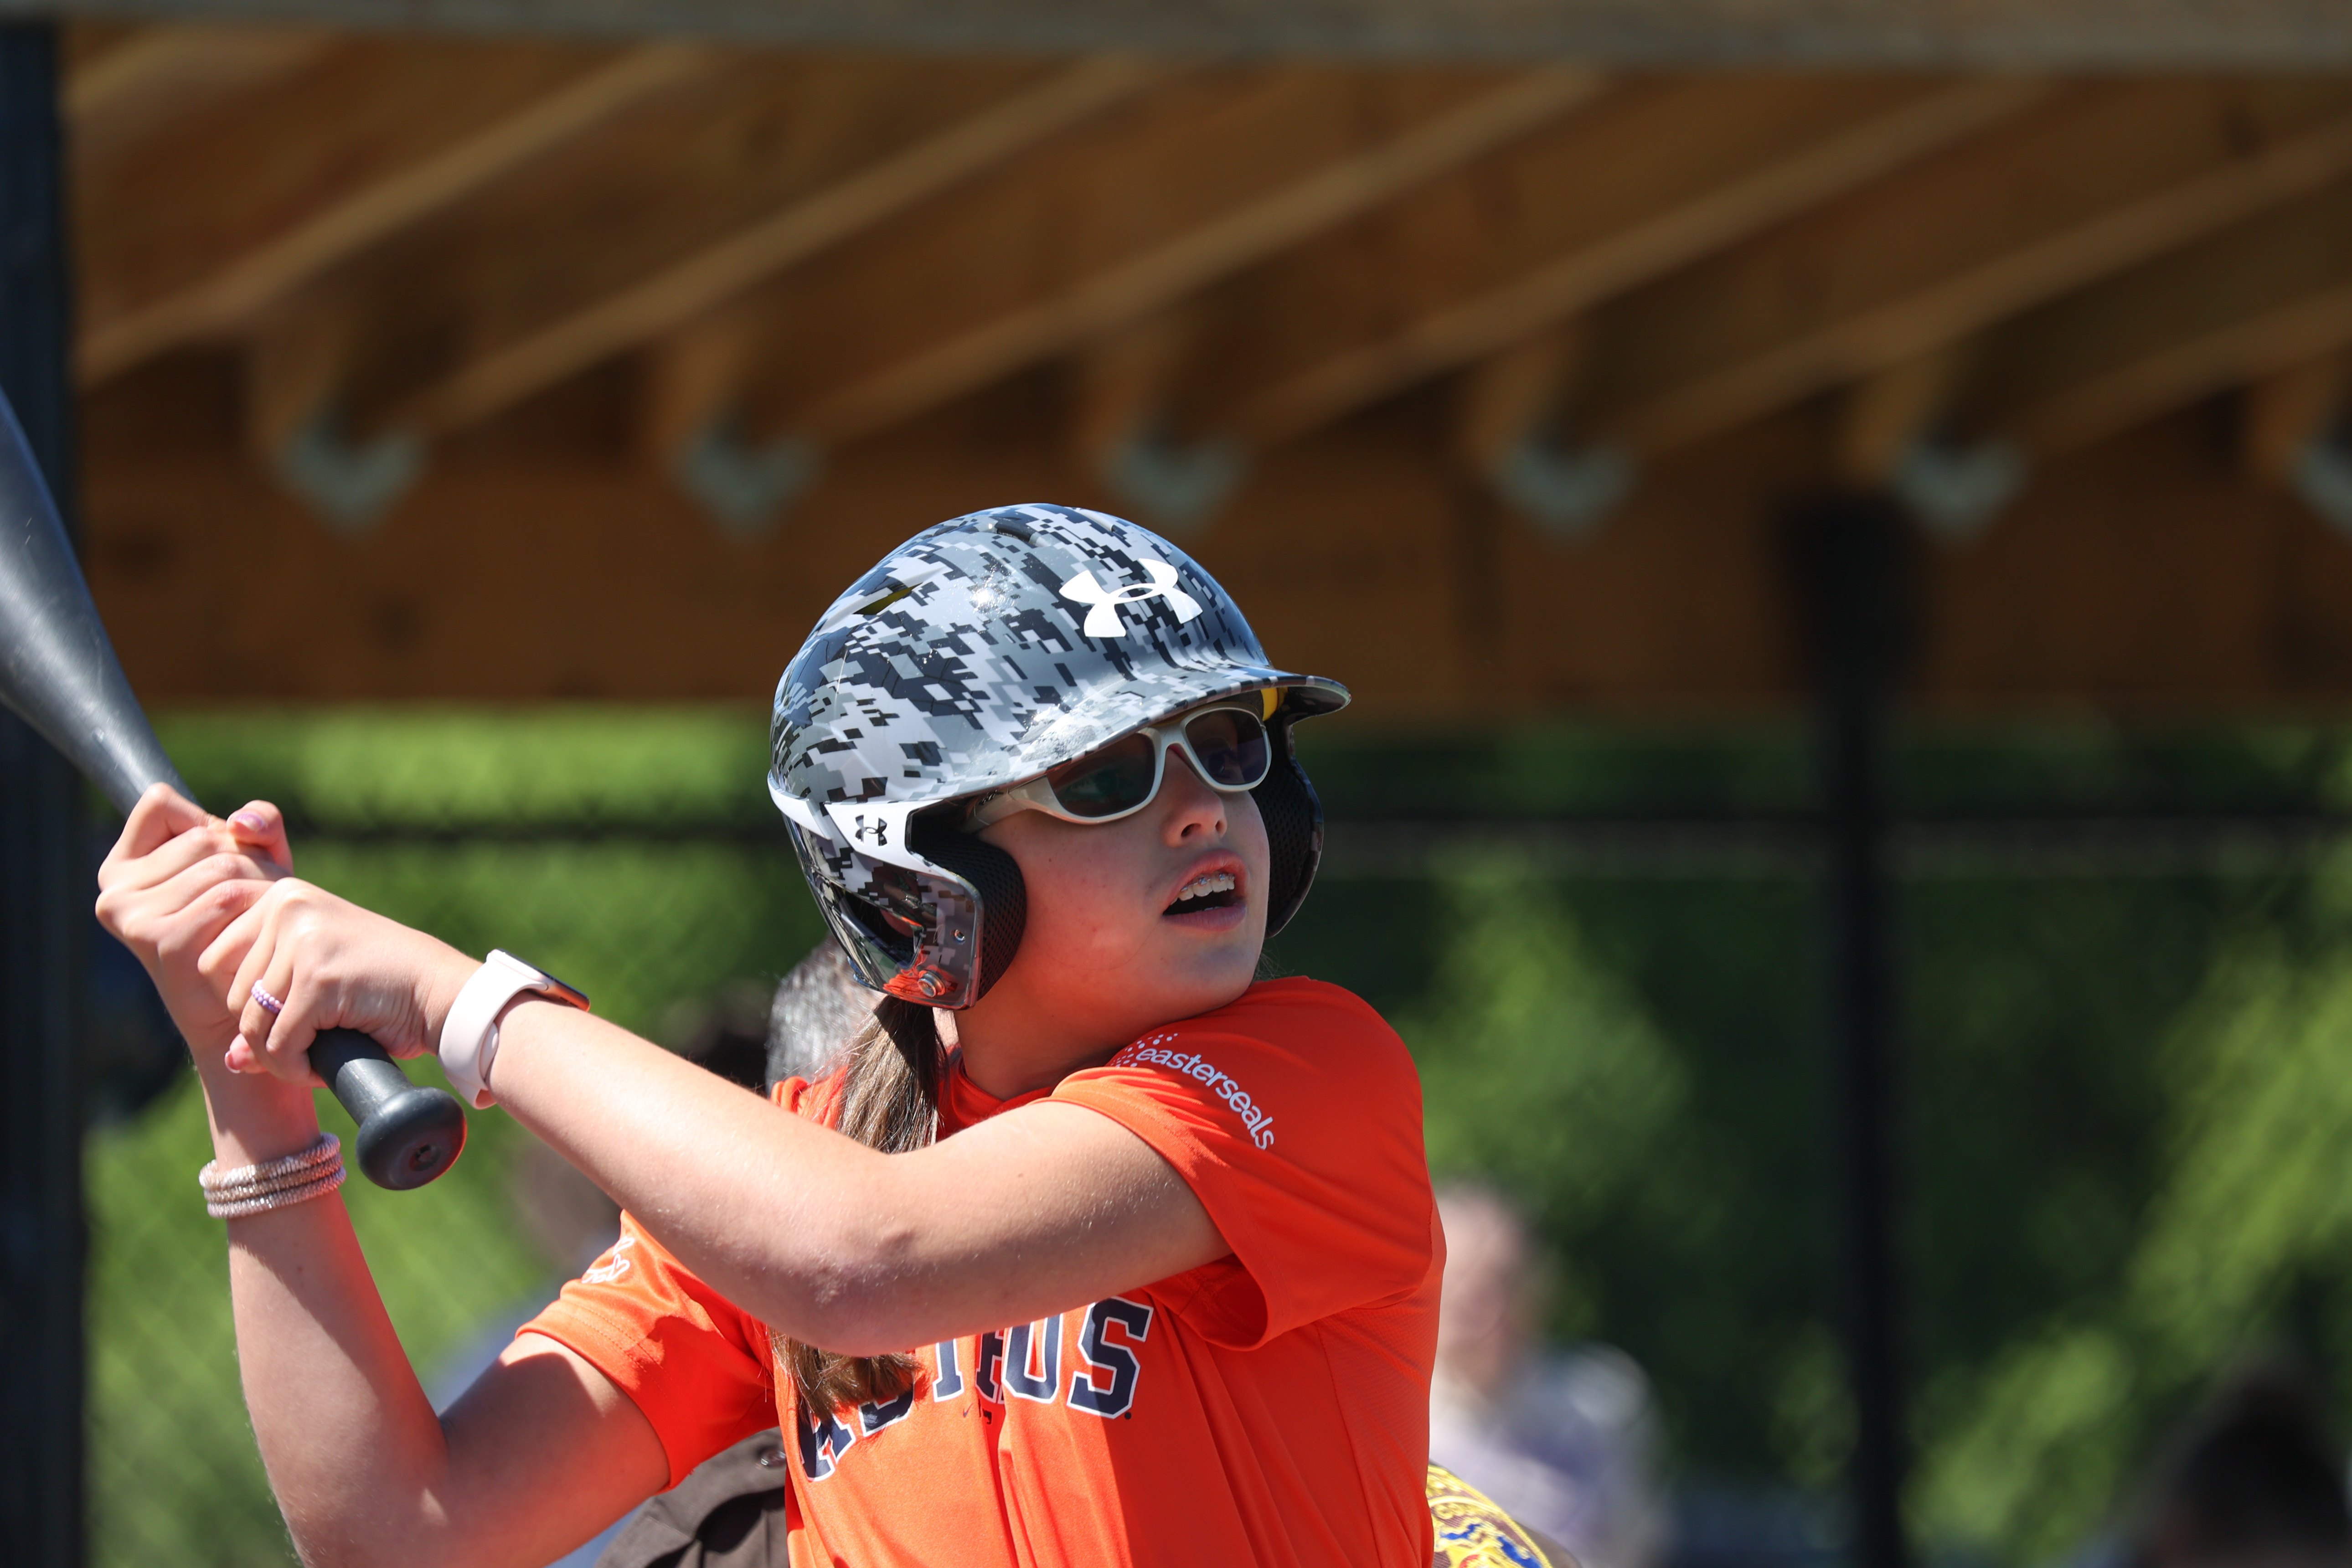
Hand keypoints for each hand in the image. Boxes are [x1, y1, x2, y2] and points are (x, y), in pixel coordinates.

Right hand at [96, 785, 292, 1059]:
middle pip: (203, 837)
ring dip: (262, 884)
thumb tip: (241, 822)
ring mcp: (133, 917)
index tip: (220, 859)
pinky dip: (257, 908)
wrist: (247, 1009)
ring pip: (222, 866)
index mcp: (120, 869)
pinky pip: (227, 898)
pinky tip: (258, 934)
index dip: (206, 823)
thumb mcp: (254, 861)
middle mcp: (114, 892)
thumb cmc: (249, 926)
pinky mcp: (163, 941)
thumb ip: (257, 824)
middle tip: (257, 898)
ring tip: (261, 917)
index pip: (160, 803)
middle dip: (248, 859)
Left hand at [215, 876, 477, 1085]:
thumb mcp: (316, 983)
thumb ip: (267, 1005)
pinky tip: (323, 1064)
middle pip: (229, 993)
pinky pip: (279, 1045)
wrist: (444, 994)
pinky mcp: (317, 978)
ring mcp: (303, 940)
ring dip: (278, 1054)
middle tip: (306, 1041)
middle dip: (262, 1031)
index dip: (245, 1003)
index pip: (214, 960)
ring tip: (316, 1053)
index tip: (287, 1014)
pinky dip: (297, 1068)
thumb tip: (229, 1059)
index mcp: (283, 895)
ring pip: (249, 1022)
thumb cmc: (385, 987)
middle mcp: (288, 906)